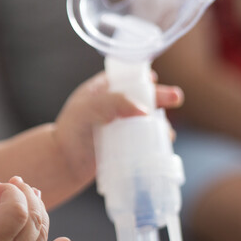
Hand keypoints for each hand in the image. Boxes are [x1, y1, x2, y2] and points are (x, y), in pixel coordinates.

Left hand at [54, 72, 183, 185]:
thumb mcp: (87, 109)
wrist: (64, 163)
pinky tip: (164, 142)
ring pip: (148, 118)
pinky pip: (146, 138)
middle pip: (143, 96)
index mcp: (101, 90)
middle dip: (161, 96)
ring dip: (161, 121)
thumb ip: (113, 103)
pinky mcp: (125, 144)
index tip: (153, 79)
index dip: (141, 77)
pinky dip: (157, 138)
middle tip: (176, 97)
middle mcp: (113, 106)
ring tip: (167, 130)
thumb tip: (145, 110)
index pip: (125, 78)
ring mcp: (120, 125)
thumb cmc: (70, 132)